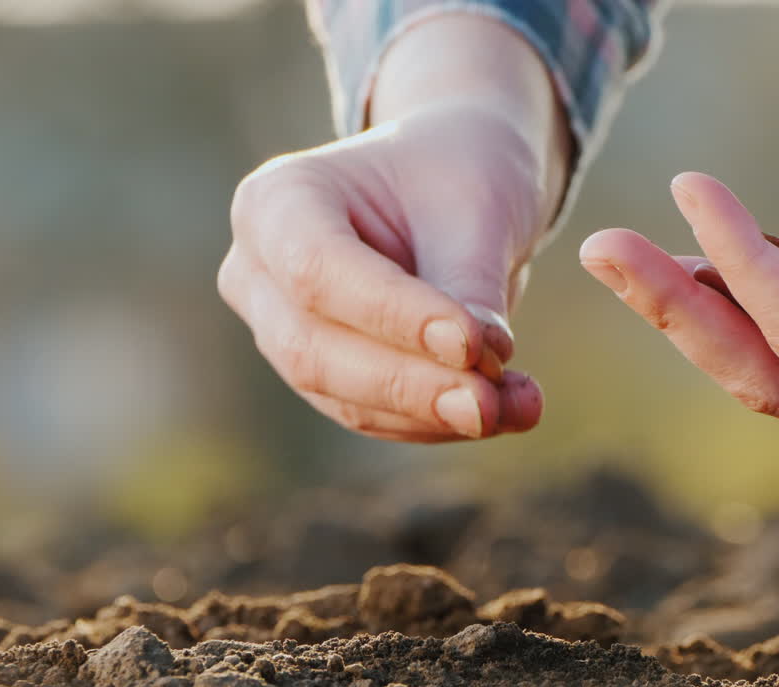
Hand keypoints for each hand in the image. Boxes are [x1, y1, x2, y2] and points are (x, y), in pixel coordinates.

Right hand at [219, 104, 547, 441]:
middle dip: (411, 384)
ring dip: (434, 413)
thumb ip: (470, 290)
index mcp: (276, 200)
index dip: (394, 316)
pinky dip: (439, 420)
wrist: (455, 187)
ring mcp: (279, 331)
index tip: (474, 344)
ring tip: (520, 405)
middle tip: (493, 402)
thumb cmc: (458, 175)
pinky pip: (372, 415)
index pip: (317, 270)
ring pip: (341, 396)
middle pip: (313, 348)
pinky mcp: (321, 378)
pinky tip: (507, 410)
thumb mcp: (477, 210)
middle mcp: (258, 270)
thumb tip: (481, 387)